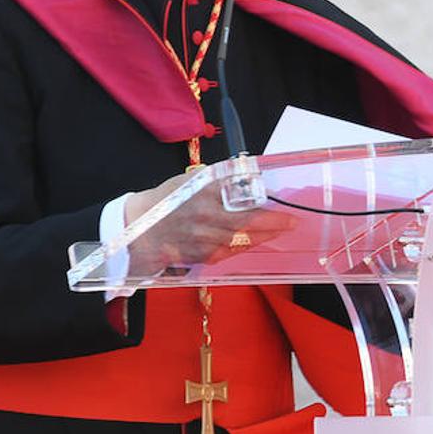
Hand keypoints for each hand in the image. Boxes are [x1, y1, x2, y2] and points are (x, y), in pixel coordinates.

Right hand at [122, 170, 295, 273]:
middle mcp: (206, 217)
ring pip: (242, 240)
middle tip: (291, 223)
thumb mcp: (191, 181)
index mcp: (204, 194)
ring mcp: (205, 239)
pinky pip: (231, 252)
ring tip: (278, 231)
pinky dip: (245, 246)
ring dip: (263, 237)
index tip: (284, 208)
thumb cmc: (167, 201)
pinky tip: (254, 241)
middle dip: (274, 225)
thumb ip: (218, 179)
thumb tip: (247, 176)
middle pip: (248, 224)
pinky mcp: (202, 256)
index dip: (267, 208)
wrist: (141, 229)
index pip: (243, 201)